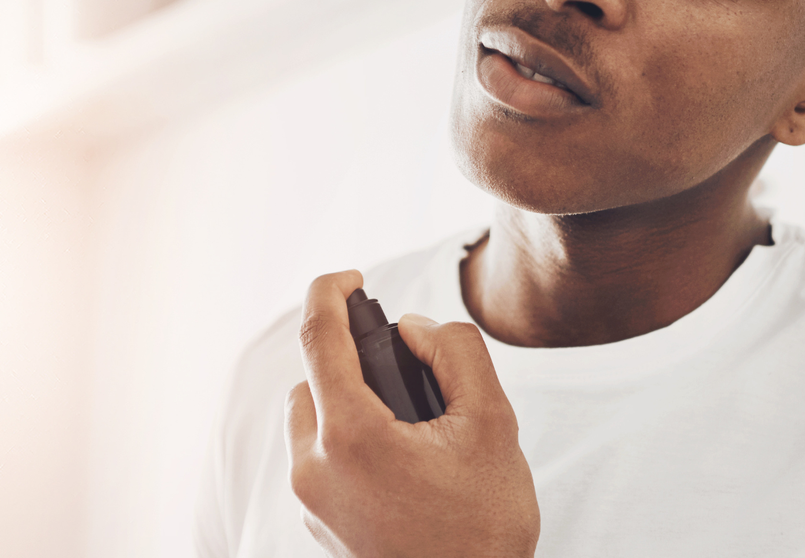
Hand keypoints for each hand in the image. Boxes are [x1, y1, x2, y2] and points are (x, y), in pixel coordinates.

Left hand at [285, 270, 539, 557]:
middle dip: (352, 362)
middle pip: (312, 380)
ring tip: (408, 425)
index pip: (318, 336)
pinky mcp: (320, 527)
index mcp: (351, 436)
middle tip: (407, 372)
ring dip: (347, 404)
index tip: (351, 277)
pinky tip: (402, 462)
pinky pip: (320, 461)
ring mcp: (313, 504)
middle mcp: (315, 470)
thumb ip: (454, 353)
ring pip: (312, 422)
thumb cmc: (485, 524)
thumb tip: (413, 330)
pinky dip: (349, 442)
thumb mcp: (492, 422)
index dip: (330, 292)